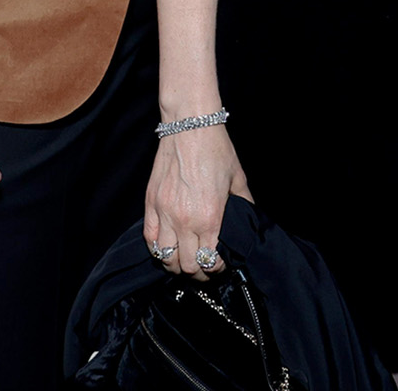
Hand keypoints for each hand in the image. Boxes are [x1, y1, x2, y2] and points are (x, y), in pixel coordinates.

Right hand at [144, 124, 251, 276]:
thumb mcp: (238, 178)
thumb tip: (248, 218)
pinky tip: (167, 246)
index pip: (209, 261)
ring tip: (185, 259)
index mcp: (209, 217)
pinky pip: (149, 239)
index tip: (219, 266)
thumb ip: (244, 203)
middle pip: (186, 266)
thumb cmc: (215, 149)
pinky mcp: (151, 204)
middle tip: (204, 268)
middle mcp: (184, 220)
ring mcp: (164, 213)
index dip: (215, 269)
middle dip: (197, 272)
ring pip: (164, 257)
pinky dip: (157, 248)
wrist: (190, 126)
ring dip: (176, 264)